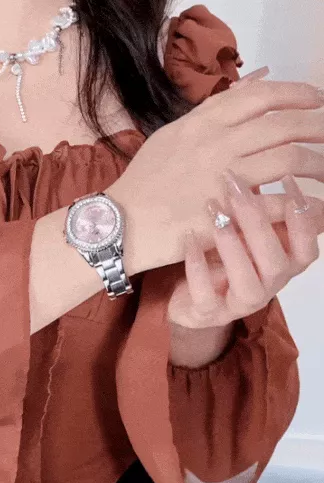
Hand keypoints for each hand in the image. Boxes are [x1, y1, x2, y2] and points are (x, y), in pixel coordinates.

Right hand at [106, 80, 323, 273]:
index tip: (315, 101)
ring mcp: (223, 180)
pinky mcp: (227, 215)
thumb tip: (244, 89)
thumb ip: (207, 113)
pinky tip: (313, 206)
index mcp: (201, 125)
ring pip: (289, 160)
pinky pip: (278, 205)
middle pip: (284, 125)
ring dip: (318, 163)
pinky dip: (304, 206)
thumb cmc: (142, 182)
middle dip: (317, 125)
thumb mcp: (169, 136)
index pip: (261, 96)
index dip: (296, 94)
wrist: (121, 223)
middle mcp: (216, 145)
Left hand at [168, 173, 319, 328]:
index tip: (287, 179)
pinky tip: (189, 237)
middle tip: (235, 188)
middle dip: (258, 222)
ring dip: (233, 246)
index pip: (306, 248)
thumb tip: (268, 161)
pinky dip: (198, 266)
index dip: (304, 218)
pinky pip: (206, 296)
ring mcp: (237, 304)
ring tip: (214, 212)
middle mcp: (266, 288)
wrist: (184, 293)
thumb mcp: (240, 229)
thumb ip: (256, 206)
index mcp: (280, 266)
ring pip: (248, 284)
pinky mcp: (207, 313)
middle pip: (277, 262)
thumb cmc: (218, 254)